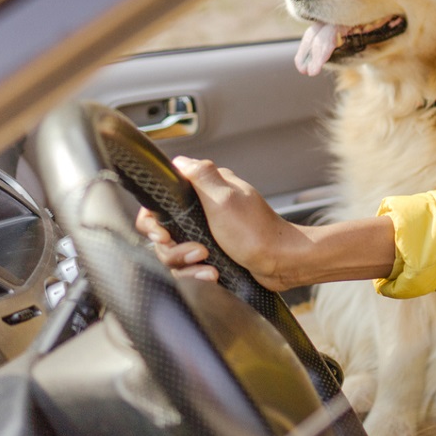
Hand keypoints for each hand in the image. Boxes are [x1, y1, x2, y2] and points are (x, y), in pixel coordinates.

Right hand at [135, 156, 309, 291]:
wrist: (282, 263)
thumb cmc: (257, 232)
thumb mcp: (225, 199)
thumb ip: (202, 177)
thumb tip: (179, 161)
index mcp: (206, 191)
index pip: (161, 202)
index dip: (153, 221)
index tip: (163, 234)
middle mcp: (204, 210)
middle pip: (162, 233)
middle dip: (174, 249)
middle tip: (197, 252)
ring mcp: (206, 234)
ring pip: (173, 253)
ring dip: (186, 264)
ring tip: (208, 267)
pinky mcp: (211, 254)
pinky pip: (188, 267)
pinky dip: (197, 273)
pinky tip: (212, 274)